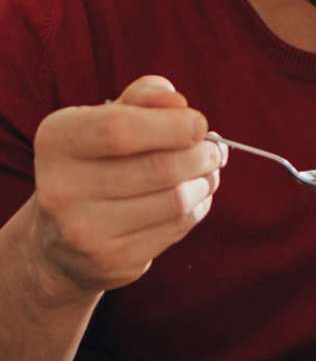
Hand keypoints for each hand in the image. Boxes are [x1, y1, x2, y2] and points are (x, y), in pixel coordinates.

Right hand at [29, 76, 224, 296]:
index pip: (121, 129)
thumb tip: (178, 102)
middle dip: (200, 155)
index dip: (173, 125)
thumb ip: (143, 99)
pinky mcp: (112, 261)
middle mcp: (61, 188)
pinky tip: (193, 198)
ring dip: (204, 182)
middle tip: (214, 151)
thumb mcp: (107, 120)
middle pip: (158, 167)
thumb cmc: (98, 163)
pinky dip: (197, 208)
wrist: (63, 241)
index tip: (199, 124)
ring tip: (207, 172)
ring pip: (174, 200)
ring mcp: (84, 231)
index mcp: (57, 141)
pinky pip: (176, 228)